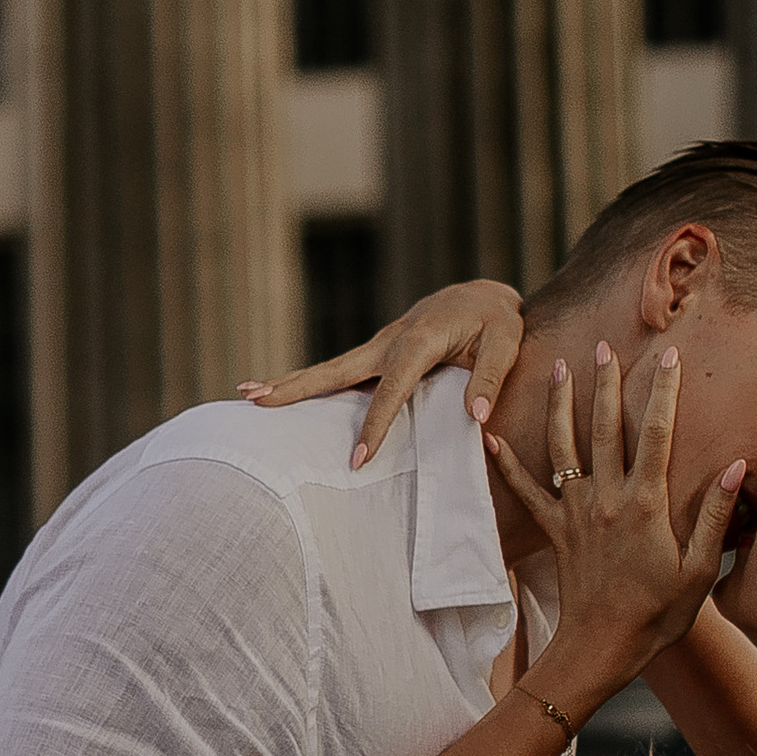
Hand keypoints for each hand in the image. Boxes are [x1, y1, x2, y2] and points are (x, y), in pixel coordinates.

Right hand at [242, 279, 524, 468]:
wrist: (483, 295)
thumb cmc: (497, 321)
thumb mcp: (506, 343)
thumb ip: (489, 378)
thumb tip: (476, 417)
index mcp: (418, 341)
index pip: (391, 390)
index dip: (374, 426)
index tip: (357, 460)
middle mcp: (389, 342)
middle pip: (334, 370)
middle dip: (295, 386)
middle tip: (253, 399)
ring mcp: (379, 347)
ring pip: (330, 370)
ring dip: (291, 384)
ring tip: (249, 397)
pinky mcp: (377, 355)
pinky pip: (340, 374)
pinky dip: (310, 385)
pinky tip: (286, 399)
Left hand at [490, 348, 746, 678]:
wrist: (601, 648)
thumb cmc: (659, 615)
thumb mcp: (701, 570)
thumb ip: (715, 515)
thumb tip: (735, 466)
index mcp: (646, 504)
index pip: (656, 434)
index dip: (663, 391)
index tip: (670, 355)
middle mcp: (606, 499)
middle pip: (604, 428)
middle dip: (606, 383)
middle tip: (606, 345)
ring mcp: (575, 513)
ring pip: (563, 447)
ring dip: (560, 404)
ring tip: (559, 367)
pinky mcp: (553, 531)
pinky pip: (525, 491)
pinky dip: (506, 463)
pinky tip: (489, 435)